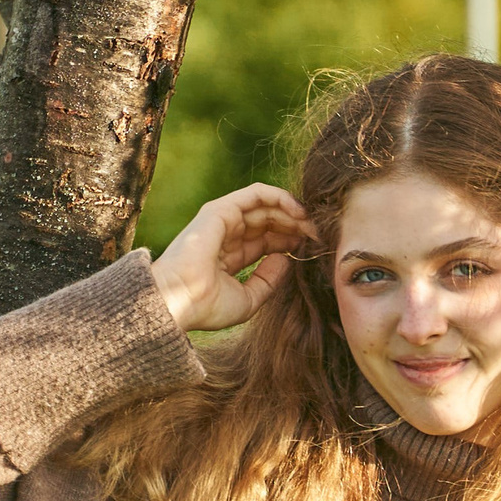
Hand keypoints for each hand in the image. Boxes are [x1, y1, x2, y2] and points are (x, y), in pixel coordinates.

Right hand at [150, 183, 316, 334]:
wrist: (180, 302)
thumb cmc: (207, 307)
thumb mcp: (249, 299)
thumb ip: (269, 280)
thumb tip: (287, 259)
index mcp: (230, 256)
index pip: (268, 241)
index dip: (292, 242)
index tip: (314, 249)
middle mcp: (226, 235)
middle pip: (270, 222)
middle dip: (296, 226)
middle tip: (320, 235)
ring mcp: (222, 220)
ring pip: (266, 206)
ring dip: (293, 212)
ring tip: (313, 224)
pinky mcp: (220, 209)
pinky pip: (256, 193)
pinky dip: (280, 197)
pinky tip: (299, 212)